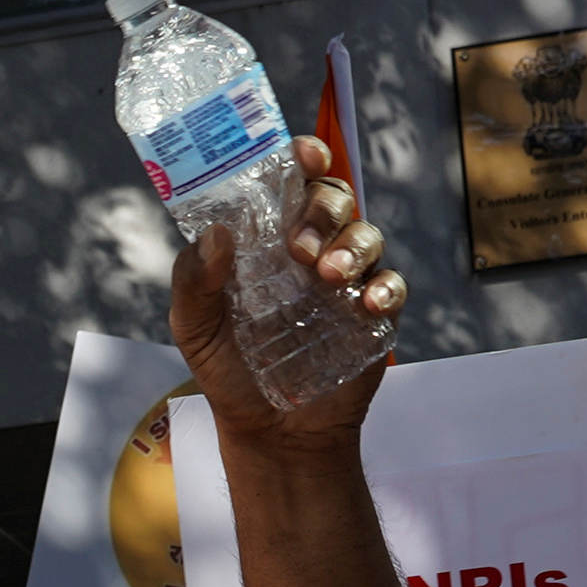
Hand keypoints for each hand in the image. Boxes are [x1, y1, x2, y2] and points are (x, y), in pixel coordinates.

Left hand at [168, 140, 402, 441]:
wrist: (271, 433)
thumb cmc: (229, 370)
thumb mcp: (194, 327)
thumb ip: (193, 281)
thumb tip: (217, 233)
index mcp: (268, 238)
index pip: (290, 182)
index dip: (302, 158)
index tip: (305, 154)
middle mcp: (311, 249)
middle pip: (333, 199)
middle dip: (322, 209)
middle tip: (299, 246)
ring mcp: (346, 280)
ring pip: (366, 235)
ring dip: (351, 246)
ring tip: (327, 276)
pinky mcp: (374, 315)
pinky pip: (393, 285)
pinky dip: (385, 288)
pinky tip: (368, 303)